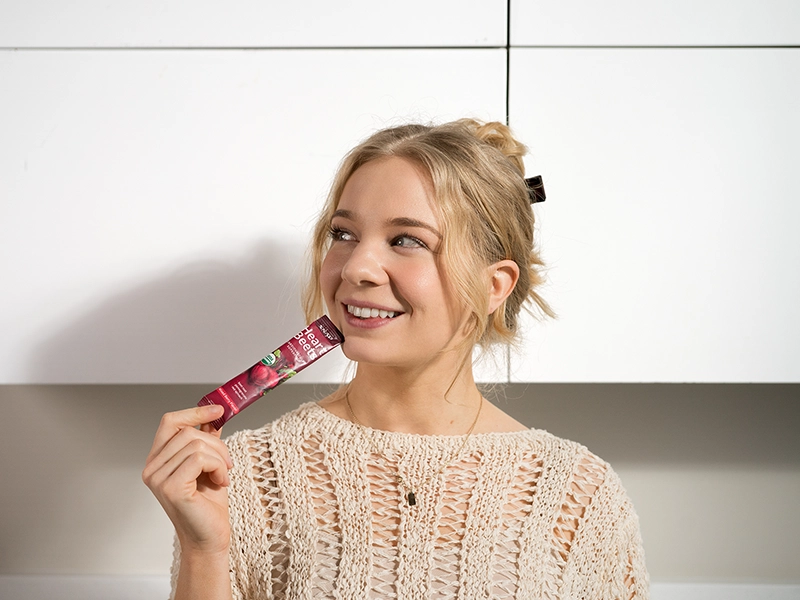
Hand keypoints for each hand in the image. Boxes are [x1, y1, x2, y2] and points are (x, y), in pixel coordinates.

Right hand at [142, 404, 232, 555]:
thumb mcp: (209, 464)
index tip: (218, 410)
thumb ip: (206, 440)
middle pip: (187, 431)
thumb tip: (213, 415)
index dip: (195, 411)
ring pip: (196, 443)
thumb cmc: (208, 505)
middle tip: (227, 463)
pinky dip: (218, 467)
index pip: (169, 422)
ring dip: (220, 458)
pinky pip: (200, 458)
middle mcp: (152, 468)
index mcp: (157, 460)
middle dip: (216, 444)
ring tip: (223, 475)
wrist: (209, 538)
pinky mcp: (171, 487)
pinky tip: (222, 482)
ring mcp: (158, 478)